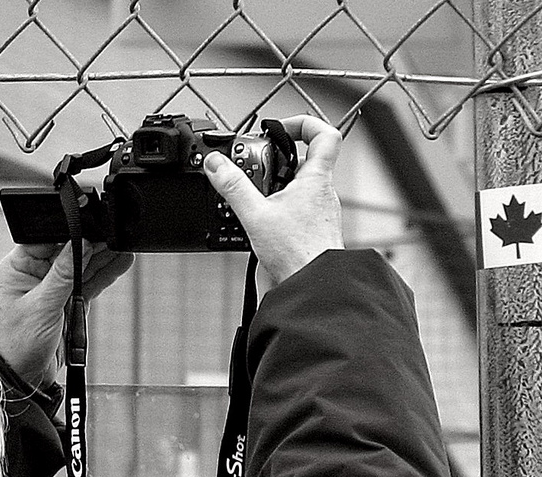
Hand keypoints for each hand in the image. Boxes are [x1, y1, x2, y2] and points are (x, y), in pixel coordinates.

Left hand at [0, 241, 133, 387]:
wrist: (23, 378)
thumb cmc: (18, 345)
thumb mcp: (41, 306)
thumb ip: (62, 274)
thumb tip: (80, 243)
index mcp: (18, 267)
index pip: (46, 239)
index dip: (69, 232)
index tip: (92, 227)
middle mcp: (34, 274)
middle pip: (68, 250)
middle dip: (92, 243)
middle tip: (116, 234)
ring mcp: (52, 288)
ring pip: (81, 266)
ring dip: (102, 257)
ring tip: (124, 245)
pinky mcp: (66, 303)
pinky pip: (88, 283)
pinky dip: (104, 275)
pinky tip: (120, 262)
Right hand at [203, 116, 343, 286]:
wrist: (313, 286)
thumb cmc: (299, 254)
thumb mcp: (256, 215)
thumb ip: (233, 186)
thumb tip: (216, 164)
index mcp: (316, 179)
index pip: (325, 135)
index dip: (304, 124)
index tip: (280, 129)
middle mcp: (323, 193)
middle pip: (305, 161)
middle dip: (277, 162)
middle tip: (255, 168)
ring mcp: (320, 212)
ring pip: (300, 187)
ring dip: (276, 188)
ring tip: (255, 199)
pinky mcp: (313, 230)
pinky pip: (297, 209)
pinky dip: (279, 209)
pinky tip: (262, 223)